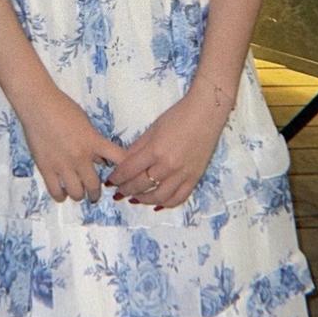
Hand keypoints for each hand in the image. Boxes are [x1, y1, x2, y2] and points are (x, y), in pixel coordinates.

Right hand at [19, 86, 126, 202]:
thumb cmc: (63, 108)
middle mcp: (81, 157)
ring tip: (78, 193)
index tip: (123, 179)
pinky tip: (62, 193)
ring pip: (76, 193)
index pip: (120, 160)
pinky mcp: (46, 168)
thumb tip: (102, 161)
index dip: (126, 172)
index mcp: (94, 142)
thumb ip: (95, 143)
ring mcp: (63, 165)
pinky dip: (61, 196)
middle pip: (95, 186)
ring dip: (80, 195)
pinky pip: (56, 191)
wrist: (38, 104)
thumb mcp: (87, 124)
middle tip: (94, 194)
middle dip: (96, 193)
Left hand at [107, 81, 231, 209]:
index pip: (129, 171)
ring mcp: (183, 174)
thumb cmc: (178, 116)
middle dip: (126, 190)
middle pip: (141, 185)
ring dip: (143, 200)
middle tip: (119, 191)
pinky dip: (166, 204)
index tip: (110, 181)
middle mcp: (168, 166)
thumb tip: (122, 164)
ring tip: (135, 198)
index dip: (117, 178)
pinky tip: (156, 204)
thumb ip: (137, 148)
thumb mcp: (152, 129)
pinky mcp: (195, 178)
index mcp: (155, 150)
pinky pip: (179, 198)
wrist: (207, 112)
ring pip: (158, 197)